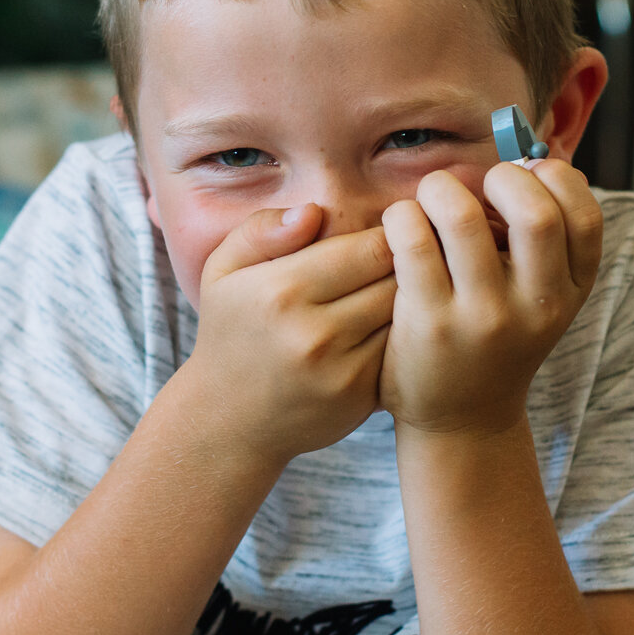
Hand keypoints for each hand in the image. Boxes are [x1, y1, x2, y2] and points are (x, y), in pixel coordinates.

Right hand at [175, 204, 397, 467]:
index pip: (371, 246)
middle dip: (407, 264)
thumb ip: (261, 231)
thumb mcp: (222, 272)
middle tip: (407, 258)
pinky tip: (396, 327)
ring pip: (405, 315)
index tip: (387, 233)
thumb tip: (313, 212)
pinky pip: (399, 350)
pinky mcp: (360, 397)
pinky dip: (403, 336)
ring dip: (411, 300)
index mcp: (281, 290)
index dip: (390, 234)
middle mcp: (313, 332)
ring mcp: (340, 369)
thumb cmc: (229, 334)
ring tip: (403, 290)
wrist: (227, 422)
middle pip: (397, 279)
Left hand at [379, 161, 602, 436]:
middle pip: (536, 212)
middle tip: (477, 187)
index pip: (585, 214)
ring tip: (431, 200)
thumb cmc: (496, 338)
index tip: (525, 174)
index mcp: (571, 291)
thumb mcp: (539, 296)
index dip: (554, 177)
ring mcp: (483, 318)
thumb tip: (529, 153)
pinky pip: (411, 238)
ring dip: (440, 188)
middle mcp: (536, 306)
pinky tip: (401, 227)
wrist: (461, 420)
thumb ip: (542, 239)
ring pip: (461, 216)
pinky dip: (402, 215)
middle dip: (501, 177)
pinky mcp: (429, 325)